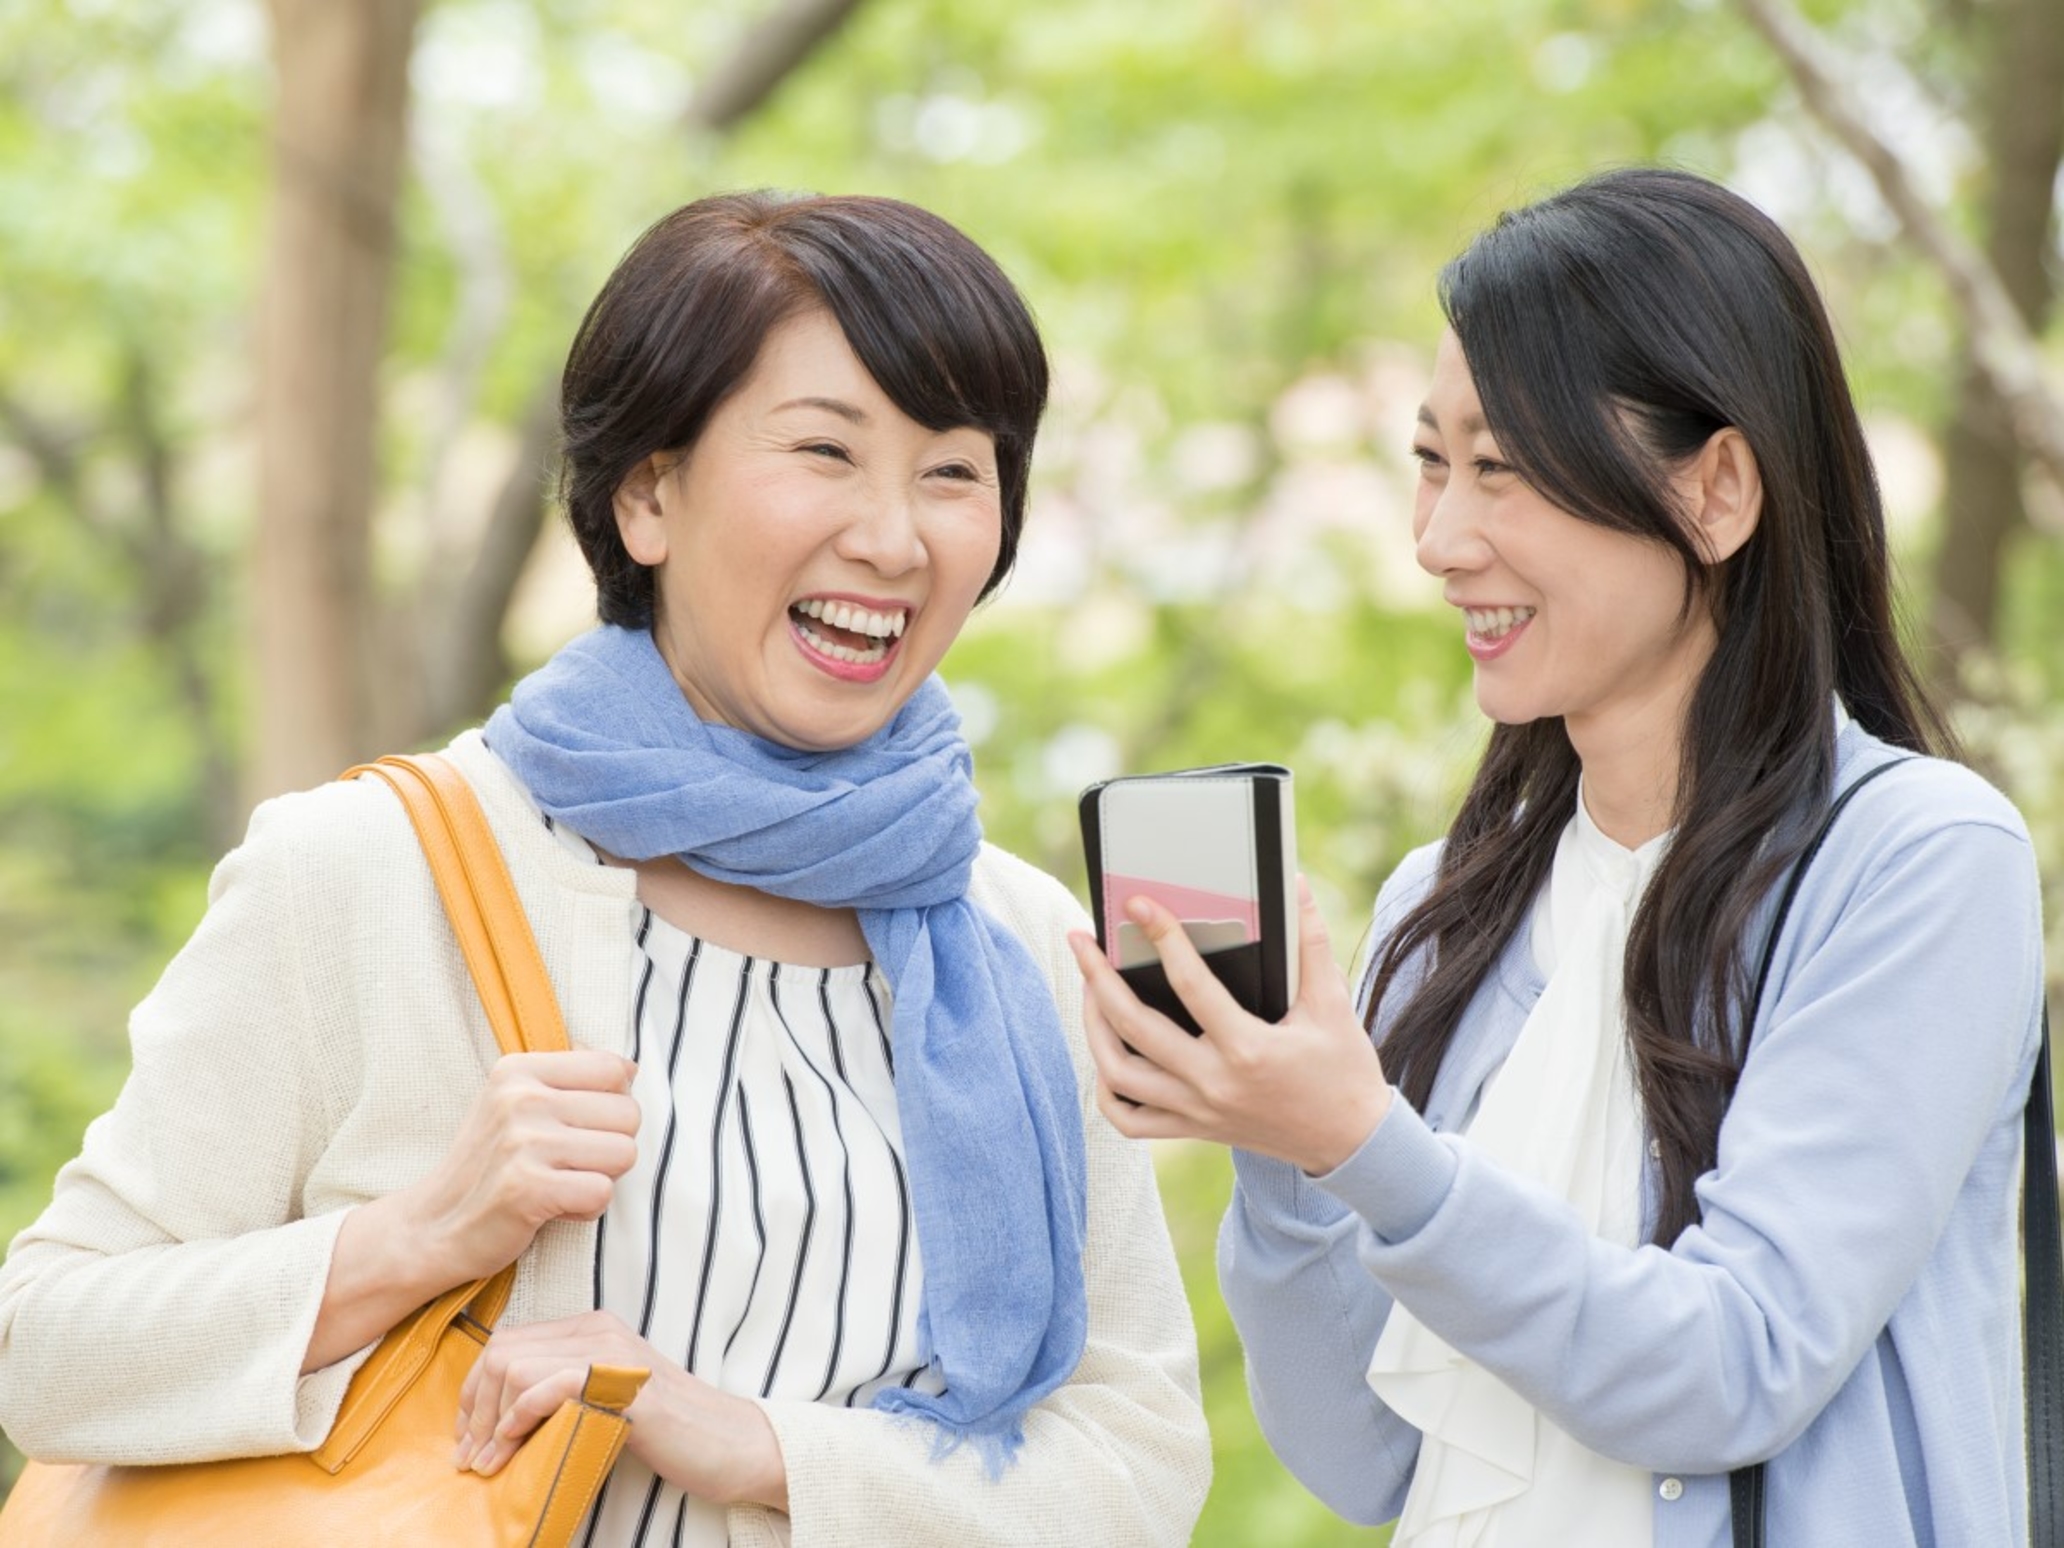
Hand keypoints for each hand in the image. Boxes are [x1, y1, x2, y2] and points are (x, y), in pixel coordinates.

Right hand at [398, 1050, 640, 1285]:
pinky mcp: (528, 1189)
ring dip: (601, 1178)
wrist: (433, 1226)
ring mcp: (523, 1143)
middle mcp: (521, 1099)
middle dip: (610, 1146)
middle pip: (628, 1114)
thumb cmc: (488, 1165)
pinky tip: (554, 1207)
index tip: (581, 1126)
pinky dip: (586, 1209)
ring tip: (561, 1183)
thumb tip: (630, 1069)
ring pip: (624, 1154)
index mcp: (519, 1070)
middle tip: (568, 1163)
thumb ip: (567, 1080)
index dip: (614, 1103)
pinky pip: (602, 1193)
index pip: (613, 1068)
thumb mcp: (512, 1103)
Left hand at [454, 1311, 789, 1512]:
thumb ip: (563, 1393)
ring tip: (486, 1461)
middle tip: (469, 1456)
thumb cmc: (669, 1435)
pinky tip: (511, 1449)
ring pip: (514, 1366)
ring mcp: (610, 1351)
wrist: (728, 1444)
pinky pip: (544, 1387)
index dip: (475, 1390)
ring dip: (488, 1421)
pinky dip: (515, 1421)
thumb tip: (499, 1418)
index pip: (510, 1341)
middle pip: (503, 1350)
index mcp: (593, 1328)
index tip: (469, 1436)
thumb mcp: (605, 1402)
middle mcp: (599, 1329)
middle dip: (473, 1407)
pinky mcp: (619, 1382)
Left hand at [1069, 876, 1392, 1174]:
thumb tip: (1294, 885)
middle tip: (1080, 940)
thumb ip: (1310, 943)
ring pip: (1119, 1075)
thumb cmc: (1343, 1069)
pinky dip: (1107, 1089)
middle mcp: (1214, 1084)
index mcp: (1248, 1048)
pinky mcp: (1193, 1130)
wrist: (1351, 1143)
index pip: (1190, 984)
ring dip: (1093, 1028)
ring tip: (1087, 988)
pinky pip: (1130, 1119)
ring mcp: (1197, 1112)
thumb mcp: (1332, 1003)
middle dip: (1097, 978)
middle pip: (1134, 1029)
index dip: (1162, 937)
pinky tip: (1105, 1054)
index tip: (1138, 904)